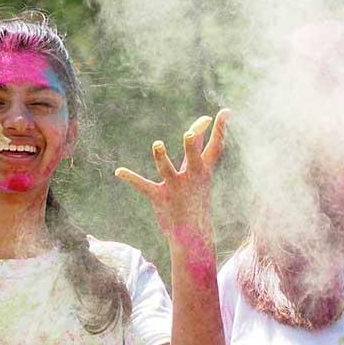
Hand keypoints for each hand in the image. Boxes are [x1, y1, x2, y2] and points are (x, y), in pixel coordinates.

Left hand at [115, 109, 229, 234]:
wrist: (192, 233)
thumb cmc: (195, 198)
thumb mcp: (198, 175)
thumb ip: (195, 150)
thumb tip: (195, 128)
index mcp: (204, 170)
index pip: (215, 147)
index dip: (221, 129)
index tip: (225, 111)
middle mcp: (192, 177)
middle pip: (194, 157)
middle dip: (191, 146)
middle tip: (189, 134)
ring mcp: (176, 187)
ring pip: (167, 169)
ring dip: (161, 157)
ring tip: (158, 145)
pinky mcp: (159, 197)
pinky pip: (143, 185)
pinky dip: (131, 178)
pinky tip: (118, 172)